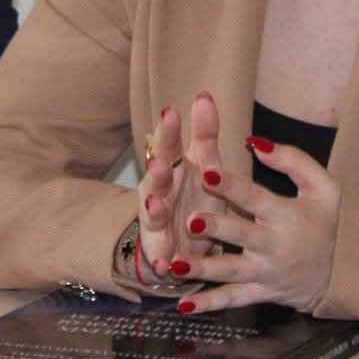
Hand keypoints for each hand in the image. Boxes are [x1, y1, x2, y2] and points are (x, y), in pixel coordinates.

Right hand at [134, 91, 228, 283]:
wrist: (187, 244)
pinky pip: (161, 256)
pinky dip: (161, 260)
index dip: (168, 131)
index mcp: (172, 168)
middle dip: (157, 170)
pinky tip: (163, 263)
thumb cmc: (197, 198)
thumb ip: (205, 135)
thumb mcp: (206, 166)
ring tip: (156, 204)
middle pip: (156, 178)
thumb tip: (204, 94)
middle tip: (160, 161)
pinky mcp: (162, 252)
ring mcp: (157, 222)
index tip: (171, 111)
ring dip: (153, 210)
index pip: (167, 145)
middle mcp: (160, 192)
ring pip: (153, 213)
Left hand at [162, 135, 339, 313]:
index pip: (255, 198)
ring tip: (175, 264)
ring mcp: (266, 273)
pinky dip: (209, 304)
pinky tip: (185, 304)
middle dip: (216, 229)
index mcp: (286, 216)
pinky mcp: (261, 292)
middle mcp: (274, 246)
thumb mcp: (323, 187)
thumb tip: (256, 144)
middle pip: (240, 235)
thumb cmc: (327, 222)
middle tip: (190, 221)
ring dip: (203, 268)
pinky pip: (233, 299)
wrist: (345, 273)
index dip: (232, 186)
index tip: (207, 173)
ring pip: (231, 271)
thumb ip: (293, 160)